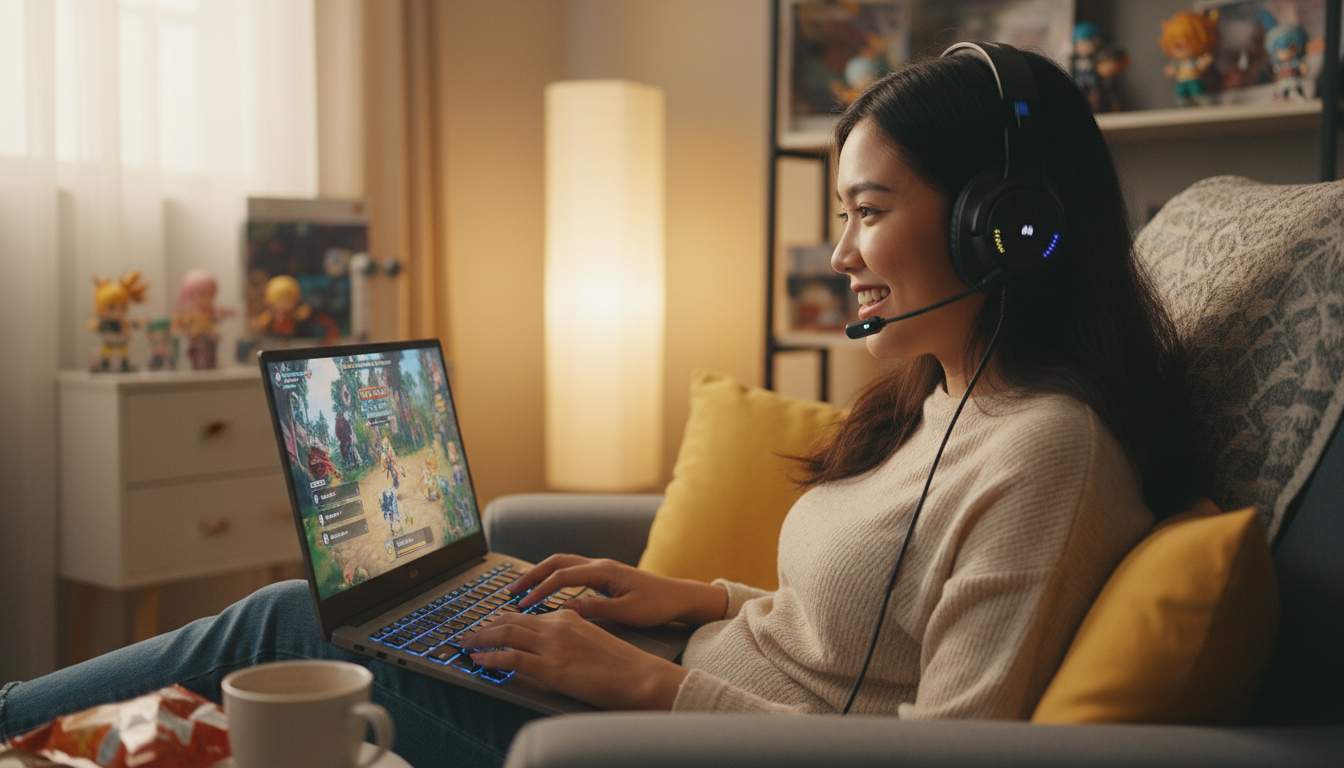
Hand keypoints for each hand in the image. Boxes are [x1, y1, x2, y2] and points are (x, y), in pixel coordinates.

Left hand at [457, 610, 687, 709]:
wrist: (640, 676)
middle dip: (485, 626)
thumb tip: (551, 644)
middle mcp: (557, 625)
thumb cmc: (623, 664)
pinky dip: (490, 657)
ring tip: (465, 643)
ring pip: (505, 634)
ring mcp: (552, 646)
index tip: (488, 625)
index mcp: (568, 617)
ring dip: (480, 638)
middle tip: (468, 632)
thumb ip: (570, 635)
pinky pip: (510, 658)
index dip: (502, 620)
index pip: (526, 615)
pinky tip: (478, 659)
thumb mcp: (593, 638)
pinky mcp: (551, 668)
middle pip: (510, 620)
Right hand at [508, 554, 726, 627]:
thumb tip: (566, 609)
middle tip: (511, 590)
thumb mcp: (627, 613)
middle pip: (557, 562)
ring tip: (522, 590)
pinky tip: (547, 593)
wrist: (680, 597)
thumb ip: (596, 610)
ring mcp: (602, 569)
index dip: (540, 589)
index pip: (562, 576)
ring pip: (563, 565)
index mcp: (603, 571)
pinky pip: (572, 572)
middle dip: (532, 575)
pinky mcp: (605, 576)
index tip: (523, 604)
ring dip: (541, 575)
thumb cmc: (657, 605)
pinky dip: (555, 579)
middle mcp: (600, 565)